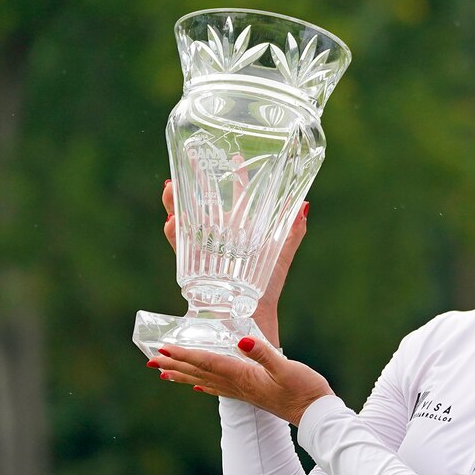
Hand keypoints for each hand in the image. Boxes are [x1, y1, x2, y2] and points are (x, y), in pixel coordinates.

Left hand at [149, 337, 333, 426]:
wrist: (315, 412)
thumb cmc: (303, 389)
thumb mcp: (286, 367)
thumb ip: (264, 353)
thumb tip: (241, 341)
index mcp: (243, 375)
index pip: (208, 362)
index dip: (186, 354)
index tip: (165, 348)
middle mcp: (238, 385)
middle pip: (199, 373)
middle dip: (175, 365)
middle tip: (151, 359)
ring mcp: (243, 391)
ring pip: (205, 381)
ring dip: (184, 375)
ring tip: (164, 373)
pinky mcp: (251, 394)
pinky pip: (219, 389)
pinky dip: (205, 385)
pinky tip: (198, 387)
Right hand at [162, 180, 308, 345]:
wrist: (248, 321)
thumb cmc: (265, 290)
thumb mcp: (279, 258)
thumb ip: (292, 233)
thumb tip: (303, 205)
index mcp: (239, 230)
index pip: (234, 197)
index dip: (232, 177)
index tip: (230, 153)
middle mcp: (218, 237)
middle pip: (201, 203)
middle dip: (192, 185)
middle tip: (185, 165)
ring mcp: (202, 250)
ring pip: (185, 220)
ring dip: (175, 205)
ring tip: (171, 190)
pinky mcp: (191, 267)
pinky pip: (178, 247)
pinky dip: (174, 235)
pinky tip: (172, 224)